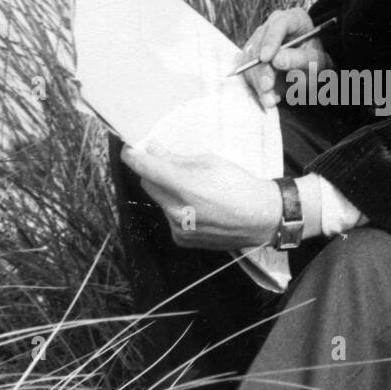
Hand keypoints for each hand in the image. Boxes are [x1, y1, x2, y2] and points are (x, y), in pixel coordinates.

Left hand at [121, 143, 282, 249]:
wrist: (261, 218)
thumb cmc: (239, 185)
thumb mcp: (211, 161)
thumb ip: (177, 158)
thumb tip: (154, 150)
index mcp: (185, 185)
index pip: (145, 168)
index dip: (133, 156)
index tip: (130, 149)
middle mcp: (177, 210)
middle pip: (148, 184)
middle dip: (155, 173)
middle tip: (170, 165)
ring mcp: (178, 227)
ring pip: (159, 202)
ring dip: (168, 192)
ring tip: (194, 190)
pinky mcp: (182, 240)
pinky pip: (169, 218)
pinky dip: (176, 209)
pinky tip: (197, 207)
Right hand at [237, 7, 332, 109]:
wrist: (312, 72)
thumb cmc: (317, 63)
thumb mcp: (317, 63)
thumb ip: (300, 59)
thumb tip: (277, 59)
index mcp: (295, 19)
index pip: (280, 23)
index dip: (271, 40)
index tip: (266, 59)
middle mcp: (274, 25)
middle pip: (260, 42)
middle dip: (262, 68)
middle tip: (267, 87)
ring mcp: (260, 39)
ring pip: (249, 58)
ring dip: (257, 81)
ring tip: (270, 99)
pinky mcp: (251, 55)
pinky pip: (247, 70)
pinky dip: (255, 86)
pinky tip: (269, 96)